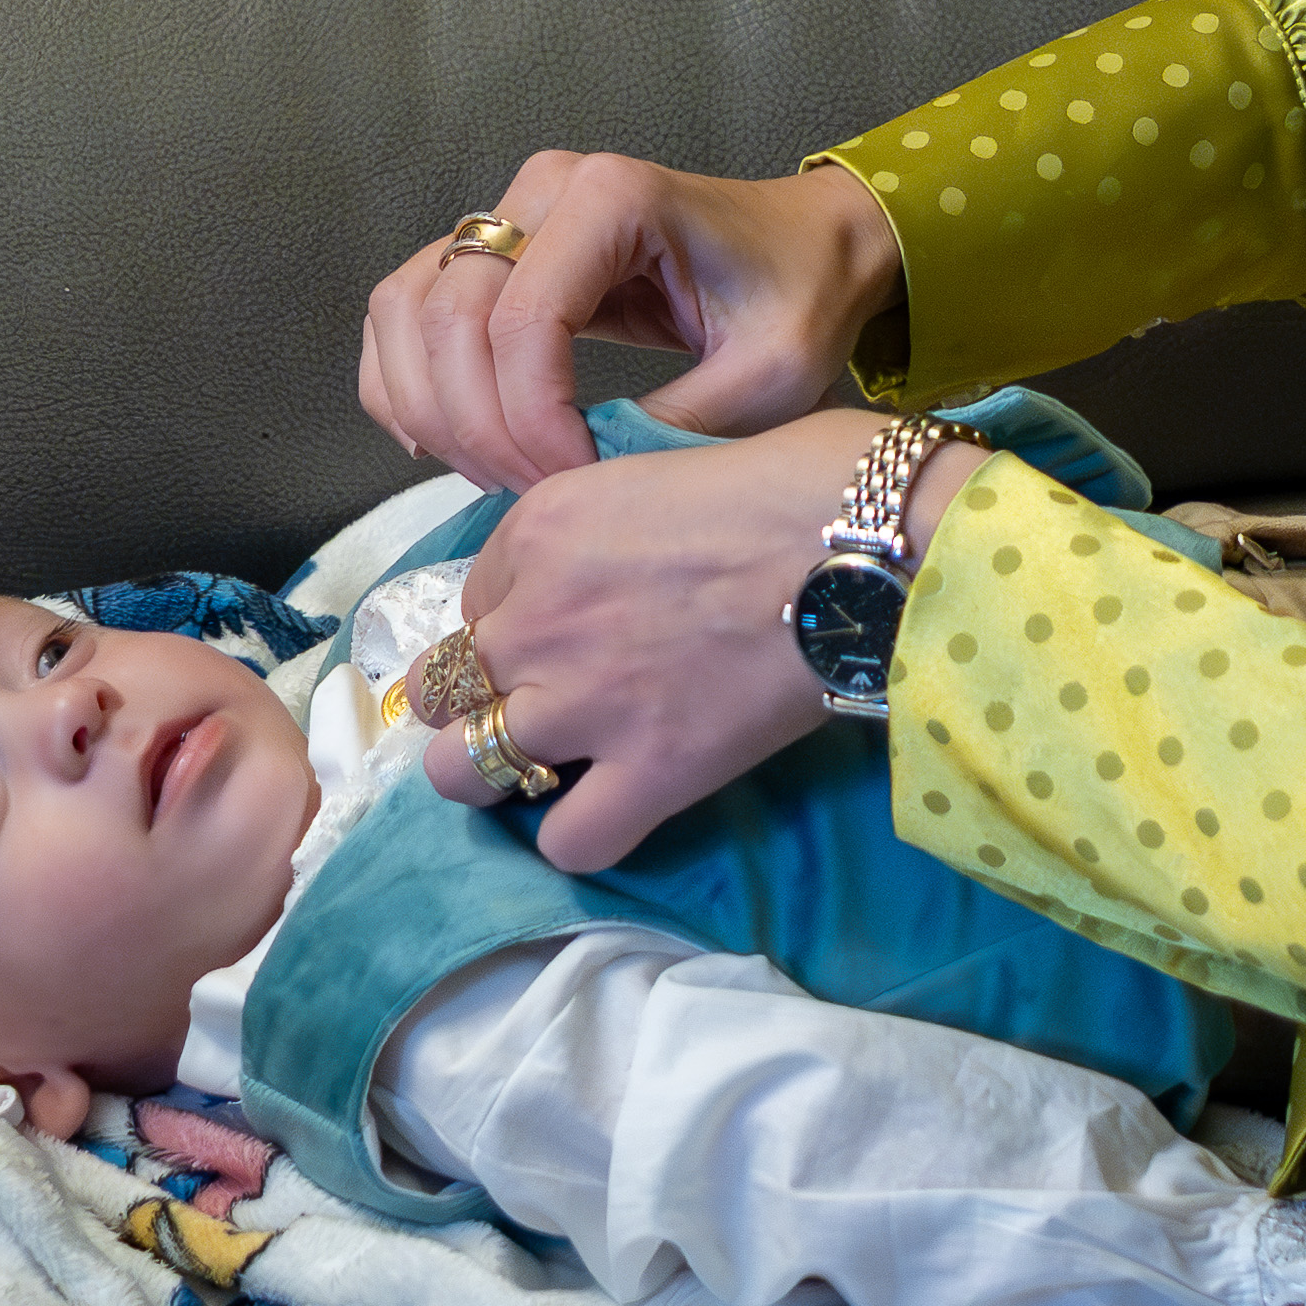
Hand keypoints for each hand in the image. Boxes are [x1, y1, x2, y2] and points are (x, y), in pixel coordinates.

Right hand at [358, 152, 904, 491]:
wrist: (811, 247)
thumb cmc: (798, 297)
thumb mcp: (767, 376)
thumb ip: (671, 427)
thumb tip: (576, 487)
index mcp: (614, 198)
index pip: (523, 322)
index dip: (531, 421)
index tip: (577, 482)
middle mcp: (543, 190)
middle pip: (447, 317)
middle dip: (478, 427)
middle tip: (533, 494)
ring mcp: (507, 213)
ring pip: (405, 310)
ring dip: (428, 409)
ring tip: (492, 475)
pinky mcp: (489, 251)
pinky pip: (405, 313)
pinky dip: (405, 384)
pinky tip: (444, 443)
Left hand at [421, 410, 986, 866]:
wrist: (863, 542)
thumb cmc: (794, 480)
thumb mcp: (662, 464)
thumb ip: (609, 523)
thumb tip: (619, 561)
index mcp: (539, 528)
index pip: (476, 594)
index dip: (517, 615)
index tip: (566, 625)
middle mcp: (537, 616)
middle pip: (442, 685)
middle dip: (474, 698)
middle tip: (533, 702)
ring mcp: (584, 701)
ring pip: (464, 772)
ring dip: (495, 774)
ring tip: (542, 770)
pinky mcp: (650, 771)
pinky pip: (567, 841)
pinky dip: (581, 835)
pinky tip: (612, 808)